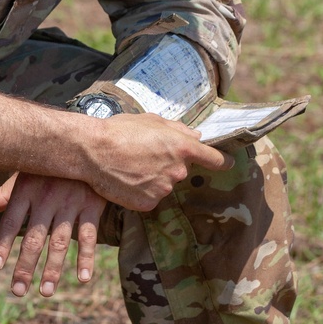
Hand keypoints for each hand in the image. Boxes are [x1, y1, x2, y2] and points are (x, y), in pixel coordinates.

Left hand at [0, 173, 105, 297]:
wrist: (87, 143)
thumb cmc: (51, 163)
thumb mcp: (26, 172)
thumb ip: (5, 193)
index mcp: (27, 189)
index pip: (10, 220)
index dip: (2, 244)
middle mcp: (47, 197)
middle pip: (34, 237)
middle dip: (25, 266)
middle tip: (17, 291)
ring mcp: (71, 202)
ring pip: (60, 240)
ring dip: (53, 268)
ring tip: (45, 291)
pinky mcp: (92, 205)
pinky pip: (89, 235)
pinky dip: (87, 257)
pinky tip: (83, 278)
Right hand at [85, 112, 232, 211]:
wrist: (93, 150)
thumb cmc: (120, 129)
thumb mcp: (150, 120)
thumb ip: (177, 128)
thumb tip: (196, 135)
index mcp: (181, 147)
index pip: (213, 158)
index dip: (223, 160)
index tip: (229, 163)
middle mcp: (177, 170)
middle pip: (182, 171)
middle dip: (168, 165)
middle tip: (144, 156)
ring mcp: (163, 189)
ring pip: (165, 184)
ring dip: (154, 178)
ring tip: (131, 166)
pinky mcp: (148, 203)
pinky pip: (150, 197)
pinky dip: (141, 191)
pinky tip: (126, 180)